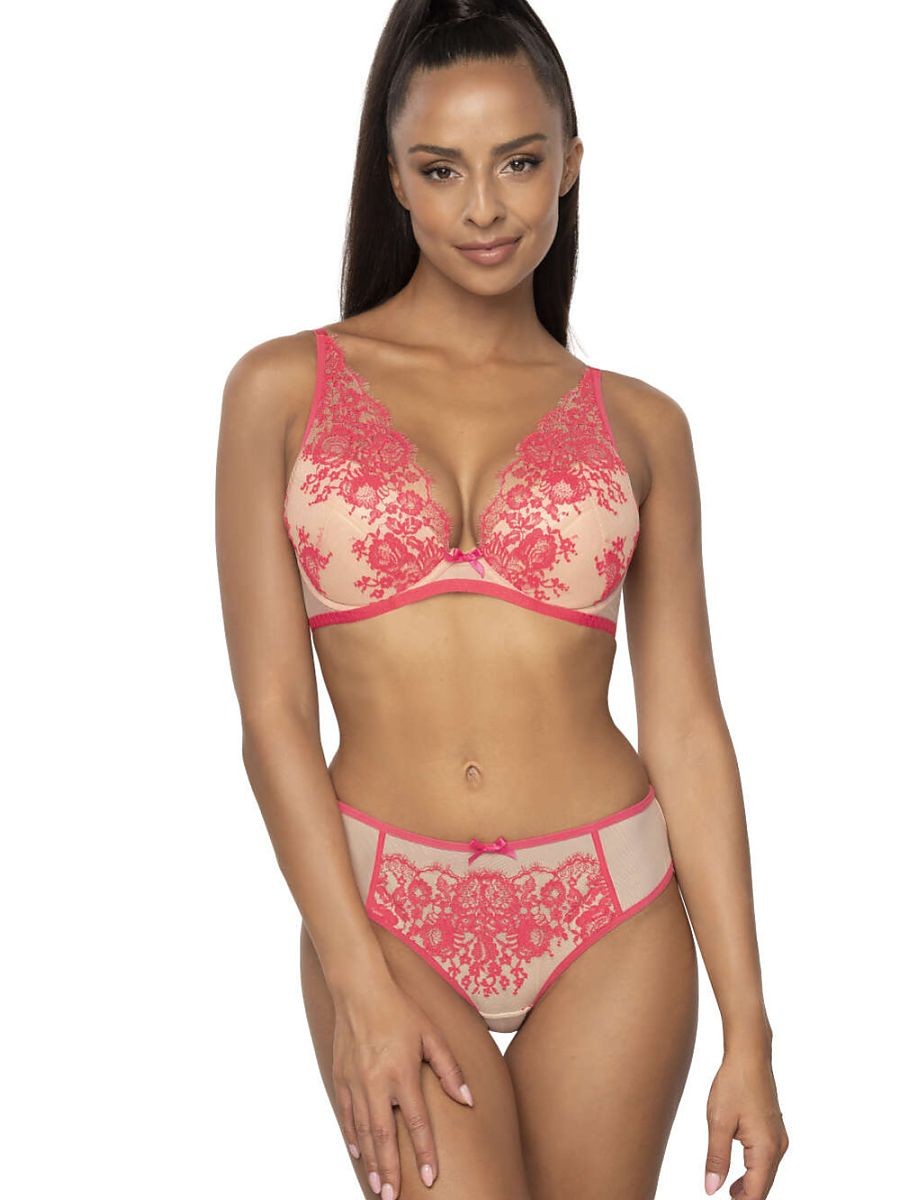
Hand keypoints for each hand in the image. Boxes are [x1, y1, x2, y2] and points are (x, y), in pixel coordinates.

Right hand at [332, 975, 473, 1197]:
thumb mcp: (431, 1035)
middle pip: (384, 1136)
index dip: (424, 1152)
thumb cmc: (400, 1010)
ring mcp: (355, 1082)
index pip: (416, 1122)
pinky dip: (352, 1137)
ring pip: (362, 1131)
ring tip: (379, 1187)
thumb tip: (469, 1100)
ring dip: (371, 1162)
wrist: (359, 990)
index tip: (430, 1177)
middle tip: (393, 1198)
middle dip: (390, 1171)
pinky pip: (345, 1114)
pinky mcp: (340, 1077)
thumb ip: (450, 1069)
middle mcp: (376, 1082)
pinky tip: (358, 1154)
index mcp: (402, 1072)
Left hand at [704, 1049, 788, 1198]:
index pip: (755, 1193)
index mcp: (766, 1149)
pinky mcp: (774, 1130)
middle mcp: (778, 1147)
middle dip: (746, 1198)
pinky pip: (767, 1159)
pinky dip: (755, 1171)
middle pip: (763, 1186)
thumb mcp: (718, 1122)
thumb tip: (712, 1189)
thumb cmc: (734, 1083)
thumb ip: (716, 1158)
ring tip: (729, 1192)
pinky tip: (739, 1172)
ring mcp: (779, 1138)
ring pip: (766, 1174)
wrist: (749, 1055)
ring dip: (750, 1186)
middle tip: (725, 1199)